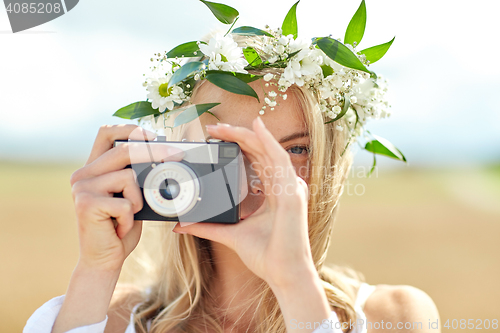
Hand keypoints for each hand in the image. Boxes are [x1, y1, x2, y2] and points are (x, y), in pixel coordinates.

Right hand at [70, 125, 183, 272]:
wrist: (104, 260)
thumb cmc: (121, 227)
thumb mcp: (132, 197)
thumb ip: (137, 177)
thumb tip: (167, 157)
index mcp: (93, 168)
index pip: (106, 133)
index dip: (131, 129)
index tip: (155, 135)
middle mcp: (83, 174)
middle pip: (124, 150)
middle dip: (156, 152)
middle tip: (178, 156)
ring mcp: (82, 188)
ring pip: (129, 177)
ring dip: (138, 200)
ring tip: (127, 217)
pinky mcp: (86, 204)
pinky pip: (126, 203)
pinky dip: (131, 219)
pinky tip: (119, 228)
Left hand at [173, 117, 314, 287]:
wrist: (282, 274)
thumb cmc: (266, 255)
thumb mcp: (230, 234)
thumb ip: (207, 226)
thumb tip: (181, 225)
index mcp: (273, 192)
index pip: (256, 160)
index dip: (237, 145)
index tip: (213, 139)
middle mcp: (284, 185)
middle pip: (260, 151)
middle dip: (236, 136)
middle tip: (211, 128)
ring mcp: (290, 187)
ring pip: (267, 150)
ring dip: (245, 135)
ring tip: (222, 126)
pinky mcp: (292, 192)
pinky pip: (279, 160)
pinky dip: (268, 141)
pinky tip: (256, 126)